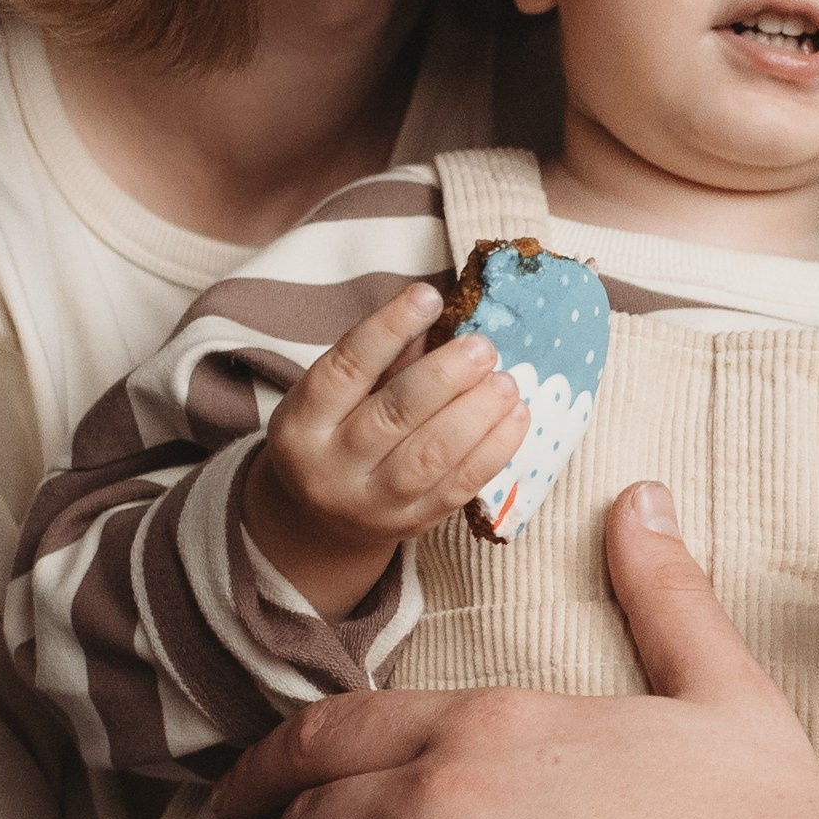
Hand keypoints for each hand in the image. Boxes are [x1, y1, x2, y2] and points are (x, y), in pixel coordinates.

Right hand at [244, 279, 527, 616]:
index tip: (429, 295)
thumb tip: (439, 308)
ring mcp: (373, 503)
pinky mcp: (413, 523)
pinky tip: (515, 416)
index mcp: (303, 423)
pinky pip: (460, 486)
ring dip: (477, 413)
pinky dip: (494, 448)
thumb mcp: (337, 396)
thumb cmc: (336, 434)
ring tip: (506, 381)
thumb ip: (384, 358)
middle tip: (483, 346)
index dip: (389, 328)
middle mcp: (332, 467)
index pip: (347, 368)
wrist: (322, 518)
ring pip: (431, 455)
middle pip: (394, 414)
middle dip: (446, 376)